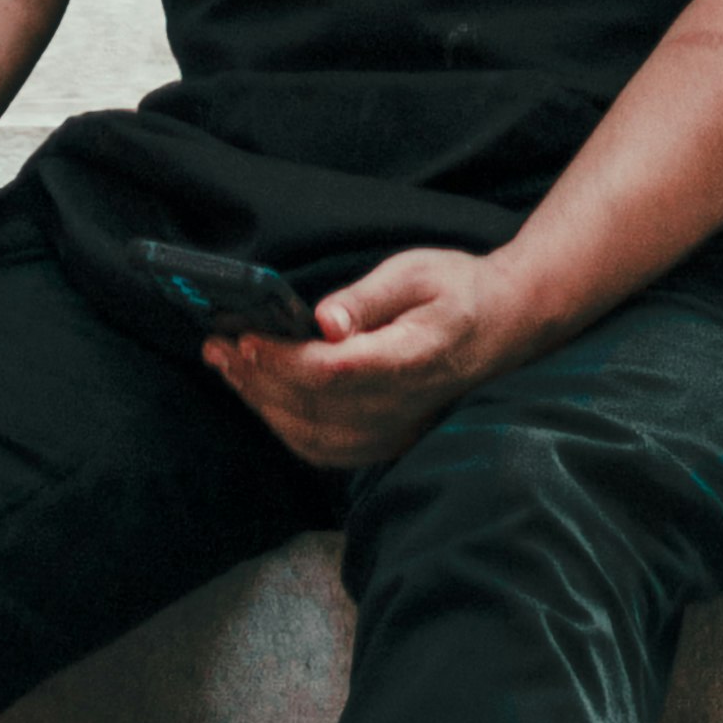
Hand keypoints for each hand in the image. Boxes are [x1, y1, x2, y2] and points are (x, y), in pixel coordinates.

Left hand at [199, 245, 523, 471]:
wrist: (506, 325)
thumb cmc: (459, 290)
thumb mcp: (416, 273)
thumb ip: (368, 297)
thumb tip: (324, 320)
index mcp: (411, 359)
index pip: (333, 372)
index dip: (283, 361)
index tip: (243, 337)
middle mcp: (402, 406)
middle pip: (314, 406)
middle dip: (256, 379)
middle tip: (216, 348)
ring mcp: (396, 430)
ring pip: (313, 434)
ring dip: (262, 404)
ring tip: (227, 369)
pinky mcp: (389, 440)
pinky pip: (327, 450)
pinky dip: (286, 429)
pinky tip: (261, 401)